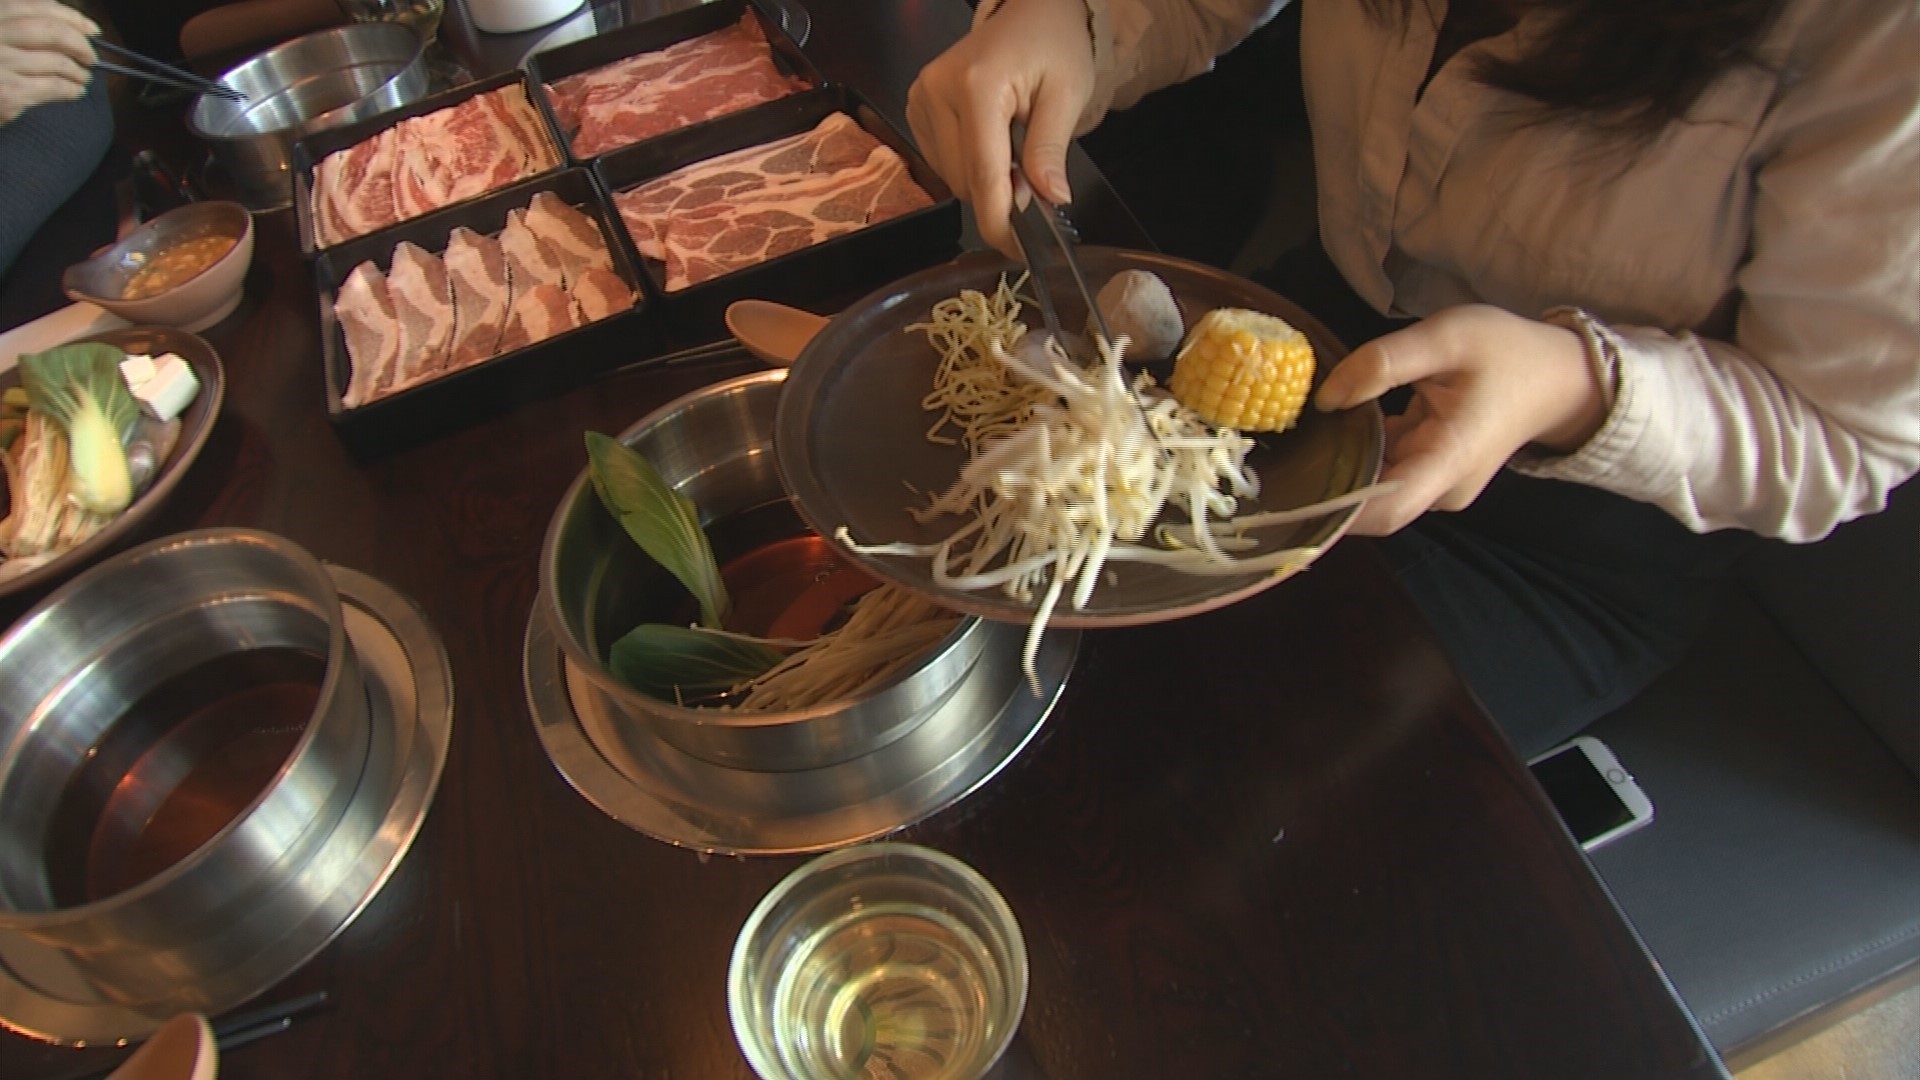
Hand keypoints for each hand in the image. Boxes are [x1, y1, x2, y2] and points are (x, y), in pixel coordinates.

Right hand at [0, 0, 96, 123]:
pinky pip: (53, 86)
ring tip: (83, 77)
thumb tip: (71, 28)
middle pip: (50, 30)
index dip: (71, 17)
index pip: (36, 6)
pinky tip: (75, 91)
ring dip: (78, 71)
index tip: (91, 29)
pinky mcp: (7, 93)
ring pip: (56, 61)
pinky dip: (71, 89)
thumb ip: (18, 24)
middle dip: (79, 44)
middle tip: (90, 57)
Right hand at [906, 0, 1095, 256]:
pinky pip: (941, 161)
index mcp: (976, 87)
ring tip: (1013, 151)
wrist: (1029, 11)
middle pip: (965, 182)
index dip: (1001, 221)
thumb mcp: (1067, 93)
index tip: (1019, 250)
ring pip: (951, 177)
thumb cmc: (1052, 44)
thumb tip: (1049, 200)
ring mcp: (920, 99)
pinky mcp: (916, 107)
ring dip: (984, 180)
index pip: (984, 175)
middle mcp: (937, 92)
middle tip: (1035, 177)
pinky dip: (968, 165)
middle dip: (1001, 195)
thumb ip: (1050, 148)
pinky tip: (989, 142)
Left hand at [1313, 304, 1605, 535]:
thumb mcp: (1446, 338)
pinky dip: (1363, 454)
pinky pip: (1388, 474)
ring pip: (1377, 490)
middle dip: (1329, 483)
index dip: (1337, 509)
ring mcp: (1440, 488)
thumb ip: (1383, 364)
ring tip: (1302, 437)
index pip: (1386, 509)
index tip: (1290, 491)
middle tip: (1281, 454)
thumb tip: (1326, 398)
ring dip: (1343, 465)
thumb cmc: (1508, 351)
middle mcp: (1444, 488)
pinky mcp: (1434, 477)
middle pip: (1373, 505)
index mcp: (1450, 459)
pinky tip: (1339, 427)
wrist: (1560, 376)